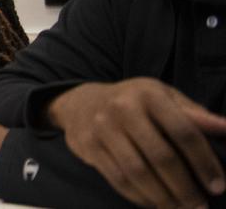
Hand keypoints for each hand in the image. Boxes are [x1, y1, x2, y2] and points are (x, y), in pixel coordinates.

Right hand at [48, 79, 225, 207]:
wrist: (81, 103)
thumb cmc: (133, 102)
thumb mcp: (162, 97)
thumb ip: (193, 114)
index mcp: (149, 94)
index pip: (183, 131)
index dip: (204, 161)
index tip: (218, 186)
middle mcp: (123, 108)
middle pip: (161, 156)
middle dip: (185, 187)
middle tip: (200, 207)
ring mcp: (103, 128)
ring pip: (138, 172)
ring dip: (164, 197)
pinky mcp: (90, 146)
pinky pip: (119, 179)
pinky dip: (140, 197)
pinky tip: (155, 203)